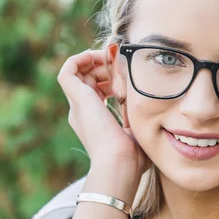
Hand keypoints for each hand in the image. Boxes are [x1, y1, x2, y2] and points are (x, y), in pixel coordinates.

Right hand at [57, 47, 150, 183]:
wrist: (119, 163)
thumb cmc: (132, 157)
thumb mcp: (137, 130)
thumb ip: (137, 116)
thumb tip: (150, 105)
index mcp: (95, 122)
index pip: (97, 92)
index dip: (110, 79)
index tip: (126, 74)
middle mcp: (83, 113)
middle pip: (88, 80)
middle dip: (104, 67)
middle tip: (120, 63)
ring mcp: (78, 106)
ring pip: (78, 73)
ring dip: (94, 60)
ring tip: (111, 57)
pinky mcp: (77, 99)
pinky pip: (67, 71)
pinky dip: (80, 58)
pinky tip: (98, 56)